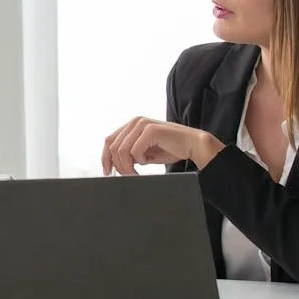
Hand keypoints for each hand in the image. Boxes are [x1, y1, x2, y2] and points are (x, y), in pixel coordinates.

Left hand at [101, 118, 223, 175]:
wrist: (193, 145)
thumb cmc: (170, 148)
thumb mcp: (144, 152)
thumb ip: (129, 154)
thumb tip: (114, 165)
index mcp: (131, 125)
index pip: (109, 141)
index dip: (105, 158)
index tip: (107, 172)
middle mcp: (134, 122)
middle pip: (113, 147)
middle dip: (118, 165)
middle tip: (127, 176)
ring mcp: (142, 124)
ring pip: (121, 150)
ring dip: (127, 166)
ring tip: (136, 173)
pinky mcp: (150, 130)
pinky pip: (135, 151)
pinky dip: (139, 161)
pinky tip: (148, 162)